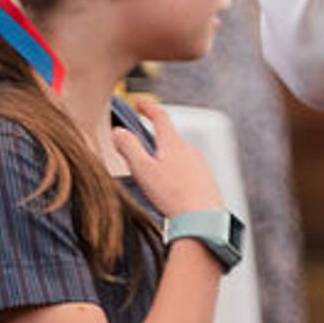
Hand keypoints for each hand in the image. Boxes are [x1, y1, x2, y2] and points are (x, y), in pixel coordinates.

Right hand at [111, 98, 223, 217]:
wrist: (203, 219)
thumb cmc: (173, 196)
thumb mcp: (143, 170)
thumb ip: (129, 148)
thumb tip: (118, 131)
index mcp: (174, 144)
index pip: (160, 117)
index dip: (148, 108)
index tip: (140, 103)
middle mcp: (190, 149)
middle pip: (169, 136)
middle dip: (154, 137)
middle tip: (139, 143)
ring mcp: (200, 163)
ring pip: (178, 154)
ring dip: (164, 157)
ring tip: (151, 173)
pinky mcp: (205, 178)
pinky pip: (186, 169)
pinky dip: (174, 171)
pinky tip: (168, 188)